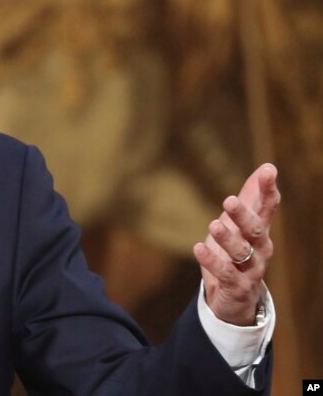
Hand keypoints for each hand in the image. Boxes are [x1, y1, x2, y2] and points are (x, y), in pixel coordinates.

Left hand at [193, 163, 279, 325]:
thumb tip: (266, 166)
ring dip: (228, 239)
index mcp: (260, 231)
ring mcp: (250, 269)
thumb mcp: (242, 224)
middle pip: (255, 229)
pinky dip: (212, 261)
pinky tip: (199, 248)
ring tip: (214, 225)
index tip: (268, 171)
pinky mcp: (237, 286)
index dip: (268, 190)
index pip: (267, 208)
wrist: (236, 300)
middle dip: (243, 215)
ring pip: (242, 252)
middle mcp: (260, 248)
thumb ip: (252, 198)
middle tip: (228, 200)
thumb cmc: (238, 254)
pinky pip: (225, 273)